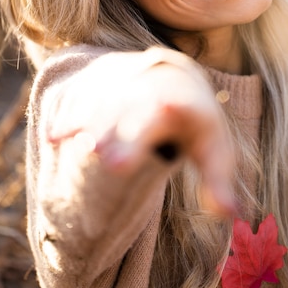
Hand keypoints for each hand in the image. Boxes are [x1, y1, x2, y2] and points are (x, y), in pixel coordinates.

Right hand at [46, 47, 235, 215]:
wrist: (166, 72)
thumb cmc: (191, 121)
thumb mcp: (212, 145)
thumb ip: (218, 180)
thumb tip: (233, 215)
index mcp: (182, 101)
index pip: (175, 107)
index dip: (166, 111)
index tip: (156, 118)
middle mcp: (149, 90)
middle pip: (132, 111)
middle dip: (120, 132)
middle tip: (107, 154)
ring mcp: (120, 87)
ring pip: (103, 106)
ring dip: (91, 126)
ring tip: (81, 148)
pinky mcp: (98, 90)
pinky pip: (81, 102)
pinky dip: (69, 120)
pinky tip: (53, 137)